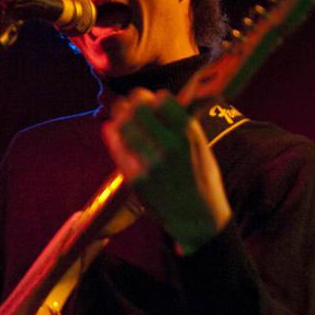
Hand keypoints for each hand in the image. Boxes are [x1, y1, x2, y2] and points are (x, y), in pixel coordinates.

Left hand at [102, 88, 231, 253]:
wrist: (197, 217)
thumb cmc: (200, 177)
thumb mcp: (200, 146)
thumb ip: (180, 124)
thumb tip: (158, 99)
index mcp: (189, 136)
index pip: (163, 100)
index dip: (155, 97)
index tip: (153, 99)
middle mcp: (169, 147)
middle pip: (138, 109)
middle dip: (133, 101)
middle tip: (132, 102)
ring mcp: (149, 163)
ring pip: (123, 126)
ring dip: (120, 115)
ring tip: (122, 114)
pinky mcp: (134, 178)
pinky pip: (116, 147)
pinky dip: (113, 134)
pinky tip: (114, 129)